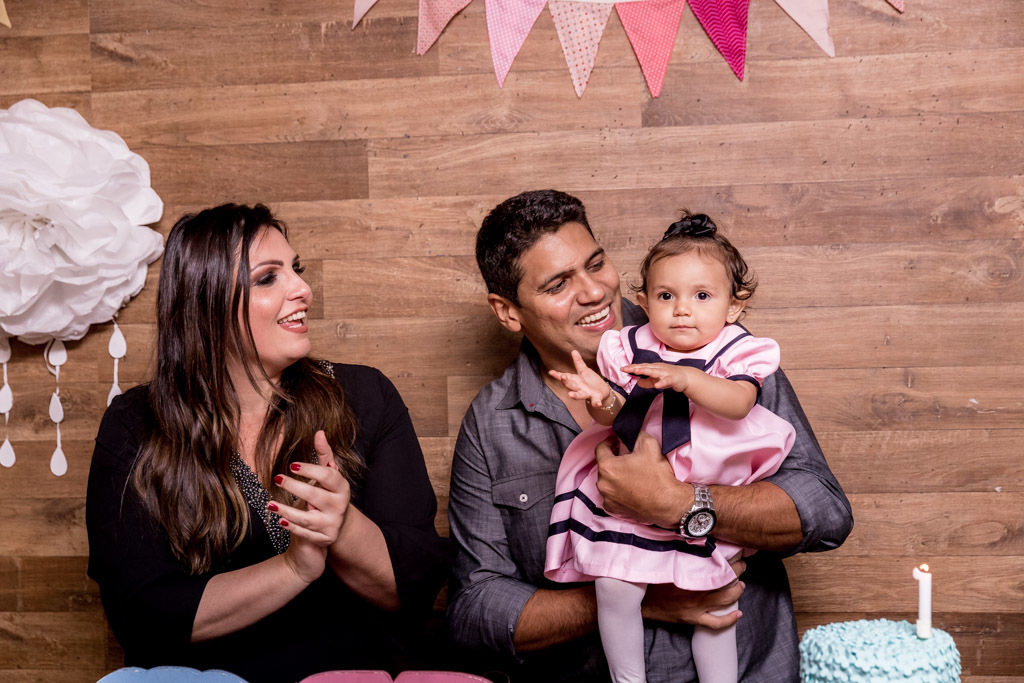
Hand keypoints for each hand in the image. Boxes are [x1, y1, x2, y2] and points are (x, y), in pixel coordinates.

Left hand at [273, 430, 351, 582]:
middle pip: (316, 496)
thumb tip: (319, 432)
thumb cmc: (328, 495)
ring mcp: (332, 524)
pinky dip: (292, 528)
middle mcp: (339, 506)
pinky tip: (280, 520)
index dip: (311, 470)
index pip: (329, 477)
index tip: (292, 466)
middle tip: (277, 478)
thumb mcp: (328, 476)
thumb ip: (324, 455)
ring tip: (270, 504)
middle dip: (296, 488)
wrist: (335, 527)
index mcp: (342, 488)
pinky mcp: (324, 539)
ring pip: (308, 518)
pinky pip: (305, 534)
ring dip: (288, 510)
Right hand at [549, 349, 611, 406]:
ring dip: (575, 395)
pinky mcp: (596, 398)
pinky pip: (595, 402)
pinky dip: (596, 403)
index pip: (565, 377)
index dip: (557, 375)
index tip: (550, 372)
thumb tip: (573, 351)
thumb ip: (578, 362)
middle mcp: (579, 388)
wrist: (602, 393)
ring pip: (580, 395)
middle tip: (562, 377)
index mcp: (575, 380)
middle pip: (570, 385)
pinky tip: (597, 404)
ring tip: (570, 395)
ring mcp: (587, 394)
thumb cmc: (590, 381)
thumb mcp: (584, 371)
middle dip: (566, 382)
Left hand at [594, 432, 690, 527]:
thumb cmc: (657, 475)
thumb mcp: (649, 444)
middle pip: (604, 466)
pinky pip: (611, 495)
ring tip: (630, 474)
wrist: (668, 503)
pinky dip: (617, 490)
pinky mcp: (613, 509)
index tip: (617, 441)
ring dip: (615, 476)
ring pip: (607, 481)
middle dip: (614, 460)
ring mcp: (607, 498)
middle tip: (627, 458)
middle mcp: (602, 484)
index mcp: (607, 467)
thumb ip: (635, 435)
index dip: (609, 442)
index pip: (601, 449)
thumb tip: (631, 433)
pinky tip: (630, 488)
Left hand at [621, 362, 693, 392]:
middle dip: (635, 368)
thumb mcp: (656, 380)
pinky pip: (666, 380)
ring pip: (654, 371)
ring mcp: (665, 372)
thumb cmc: (669, 377)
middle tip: (625, 368)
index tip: (622, 368)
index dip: (632, 368)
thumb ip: (647, 382)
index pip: (641, 367)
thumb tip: (638, 382)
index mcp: (654, 368)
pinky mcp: (672, 378)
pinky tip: (657, 385)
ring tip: (636, 371)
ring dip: (645, 371)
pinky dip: (661, 383)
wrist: (686, 376)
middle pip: (645, 367)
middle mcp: (658, 368)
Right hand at [641, 559, 745, 628]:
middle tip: (742, 565)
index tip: (735, 550)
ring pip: (725, 600)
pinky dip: (730, 619)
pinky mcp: (693, 618)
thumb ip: (682, 554)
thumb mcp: (667, 562)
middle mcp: (696, 589)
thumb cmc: (653, 579)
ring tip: (741, 584)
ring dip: (737, 591)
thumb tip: (692, 538)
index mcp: (690, 572)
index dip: (728, 555)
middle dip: (737, 571)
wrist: (641, 600)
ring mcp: (696, 605)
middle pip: (725, 579)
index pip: (715, 561)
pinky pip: (716, 622)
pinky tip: (738, 613)